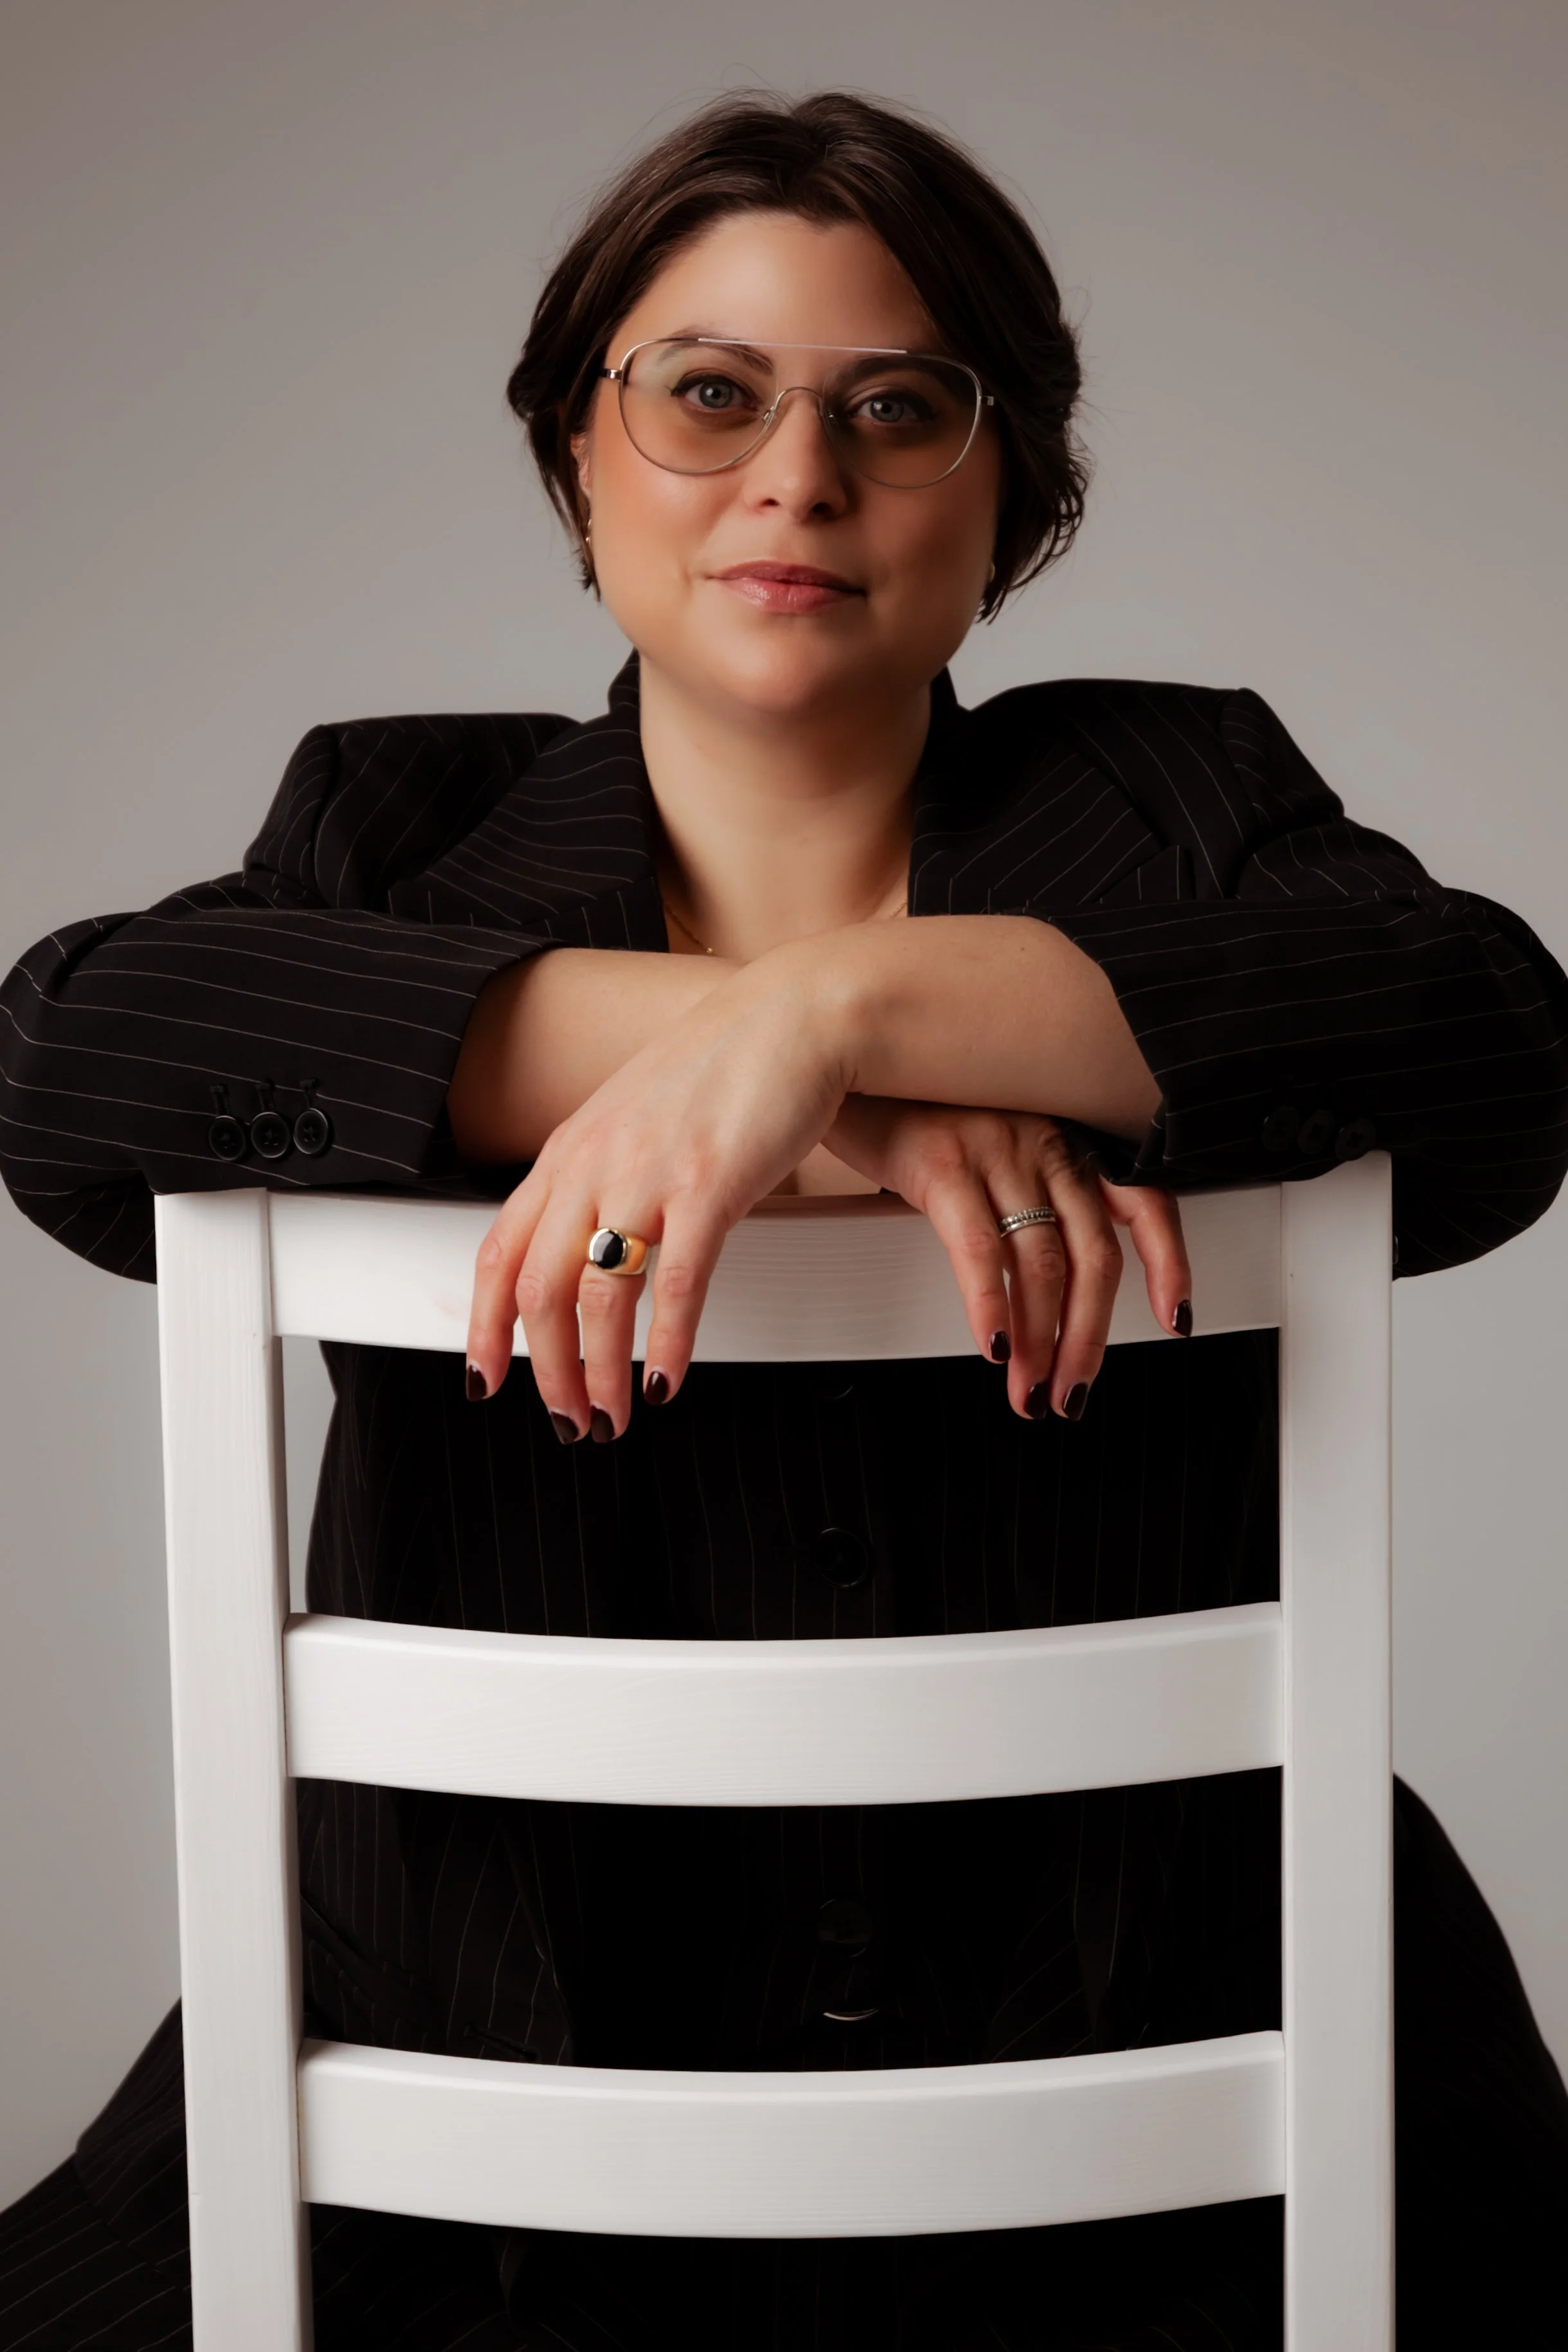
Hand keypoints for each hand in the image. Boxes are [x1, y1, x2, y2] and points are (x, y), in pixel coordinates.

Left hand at [464, 959, 849, 1435]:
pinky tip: (666, 1380)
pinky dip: (665, 1346)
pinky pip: (676, 1284)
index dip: (484, 1325)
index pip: (498, 1249)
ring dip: (600, 1372)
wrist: (795, 1014)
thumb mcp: (635, 1117)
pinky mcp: (709, 1185)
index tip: (484, 1378)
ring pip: (597, 1296)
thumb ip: (601, 1172)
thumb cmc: (726, 1067)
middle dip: (546, 1370)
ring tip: (613, 1416)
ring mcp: (648, 1173)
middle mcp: (596, 1162)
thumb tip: (583, 1238)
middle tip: (566, 1419)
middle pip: (540, 1287)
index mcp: (571, 1150)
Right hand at [823, 1096, 1191, 1419]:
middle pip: (1095, 1257)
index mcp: (1064, 1135)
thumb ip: (1023, 1188)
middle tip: (1073, 1392)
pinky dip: (990, 1306)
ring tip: (1029, 1390)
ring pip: (1044, 1264)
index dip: (1169, 1264)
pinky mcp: (941, 1160)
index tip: (1175, 1318)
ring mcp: (997, 1148)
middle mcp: (1044, 1139)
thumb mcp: (990, 1135)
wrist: (846, 1041)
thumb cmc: (913, 1098)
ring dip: (1042, 1341)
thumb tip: (1039, 1270)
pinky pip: (979, 1249)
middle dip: (1088, 1338)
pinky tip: (994, 1343)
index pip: (1145, 1200)